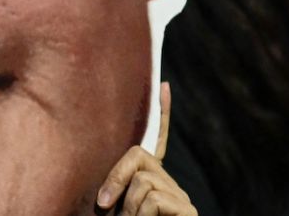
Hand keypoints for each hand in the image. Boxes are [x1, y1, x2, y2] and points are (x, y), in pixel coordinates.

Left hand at [95, 82, 195, 215]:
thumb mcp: (111, 205)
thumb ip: (114, 187)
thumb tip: (100, 178)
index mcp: (152, 182)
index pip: (157, 142)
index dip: (161, 114)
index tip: (163, 85)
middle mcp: (171, 186)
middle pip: (140, 157)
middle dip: (117, 179)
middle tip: (104, 206)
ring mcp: (181, 198)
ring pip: (144, 181)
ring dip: (128, 207)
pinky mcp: (188, 212)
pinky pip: (154, 199)